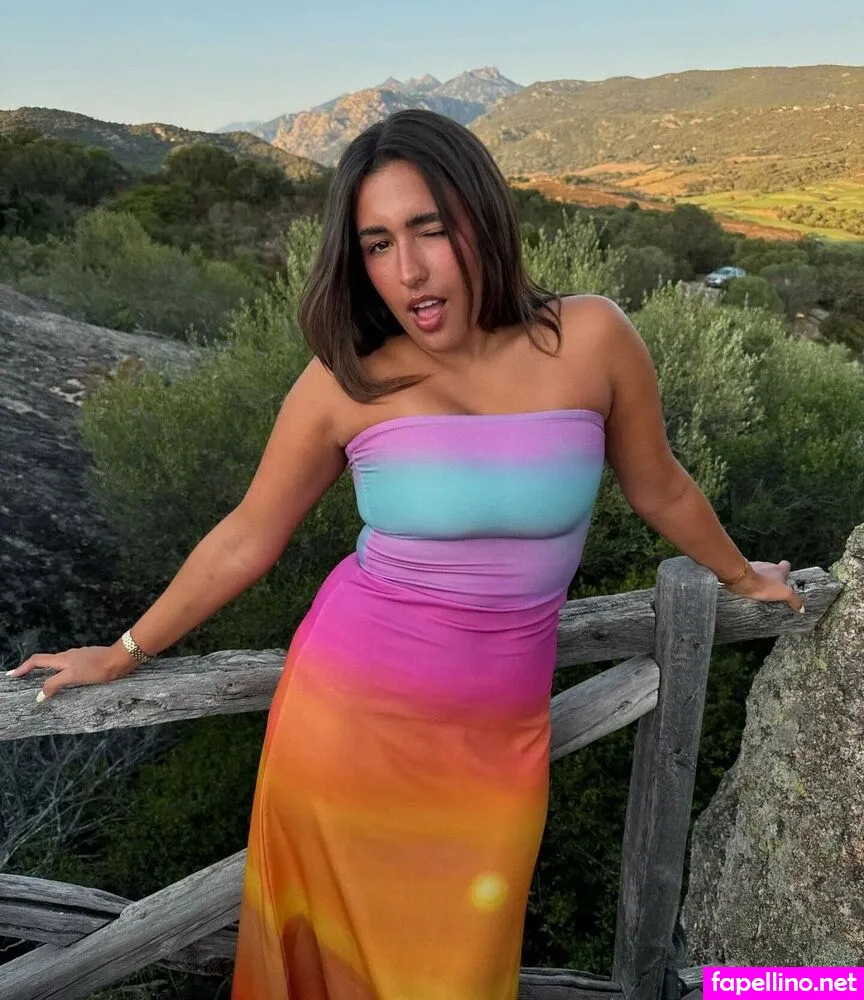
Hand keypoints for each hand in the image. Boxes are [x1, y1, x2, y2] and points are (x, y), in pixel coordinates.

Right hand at [6, 645, 135, 701]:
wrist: (121, 659)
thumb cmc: (97, 668)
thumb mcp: (72, 676)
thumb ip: (54, 684)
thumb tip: (39, 695)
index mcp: (62, 659)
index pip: (37, 660)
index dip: (23, 668)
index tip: (12, 675)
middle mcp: (69, 655)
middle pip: (47, 661)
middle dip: (34, 670)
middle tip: (25, 680)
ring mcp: (80, 657)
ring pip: (60, 664)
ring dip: (50, 672)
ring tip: (46, 684)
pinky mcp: (90, 660)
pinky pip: (72, 667)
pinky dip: (65, 673)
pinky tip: (70, 681)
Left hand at [725, 559, 803, 612]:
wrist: (742, 579)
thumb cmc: (764, 584)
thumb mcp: (784, 593)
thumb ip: (794, 600)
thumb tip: (802, 608)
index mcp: (778, 569)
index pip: (786, 565)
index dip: (787, 570)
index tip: (786, 578)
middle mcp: (767, 565)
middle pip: (772, 568)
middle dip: (773, 577)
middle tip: (773, 588)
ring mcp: (754, 566)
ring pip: (759, 571)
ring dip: (760, 578)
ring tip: (760, 590)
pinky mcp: (743, 570)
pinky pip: (748, 574)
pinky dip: (749, 580)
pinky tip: (748, 588)